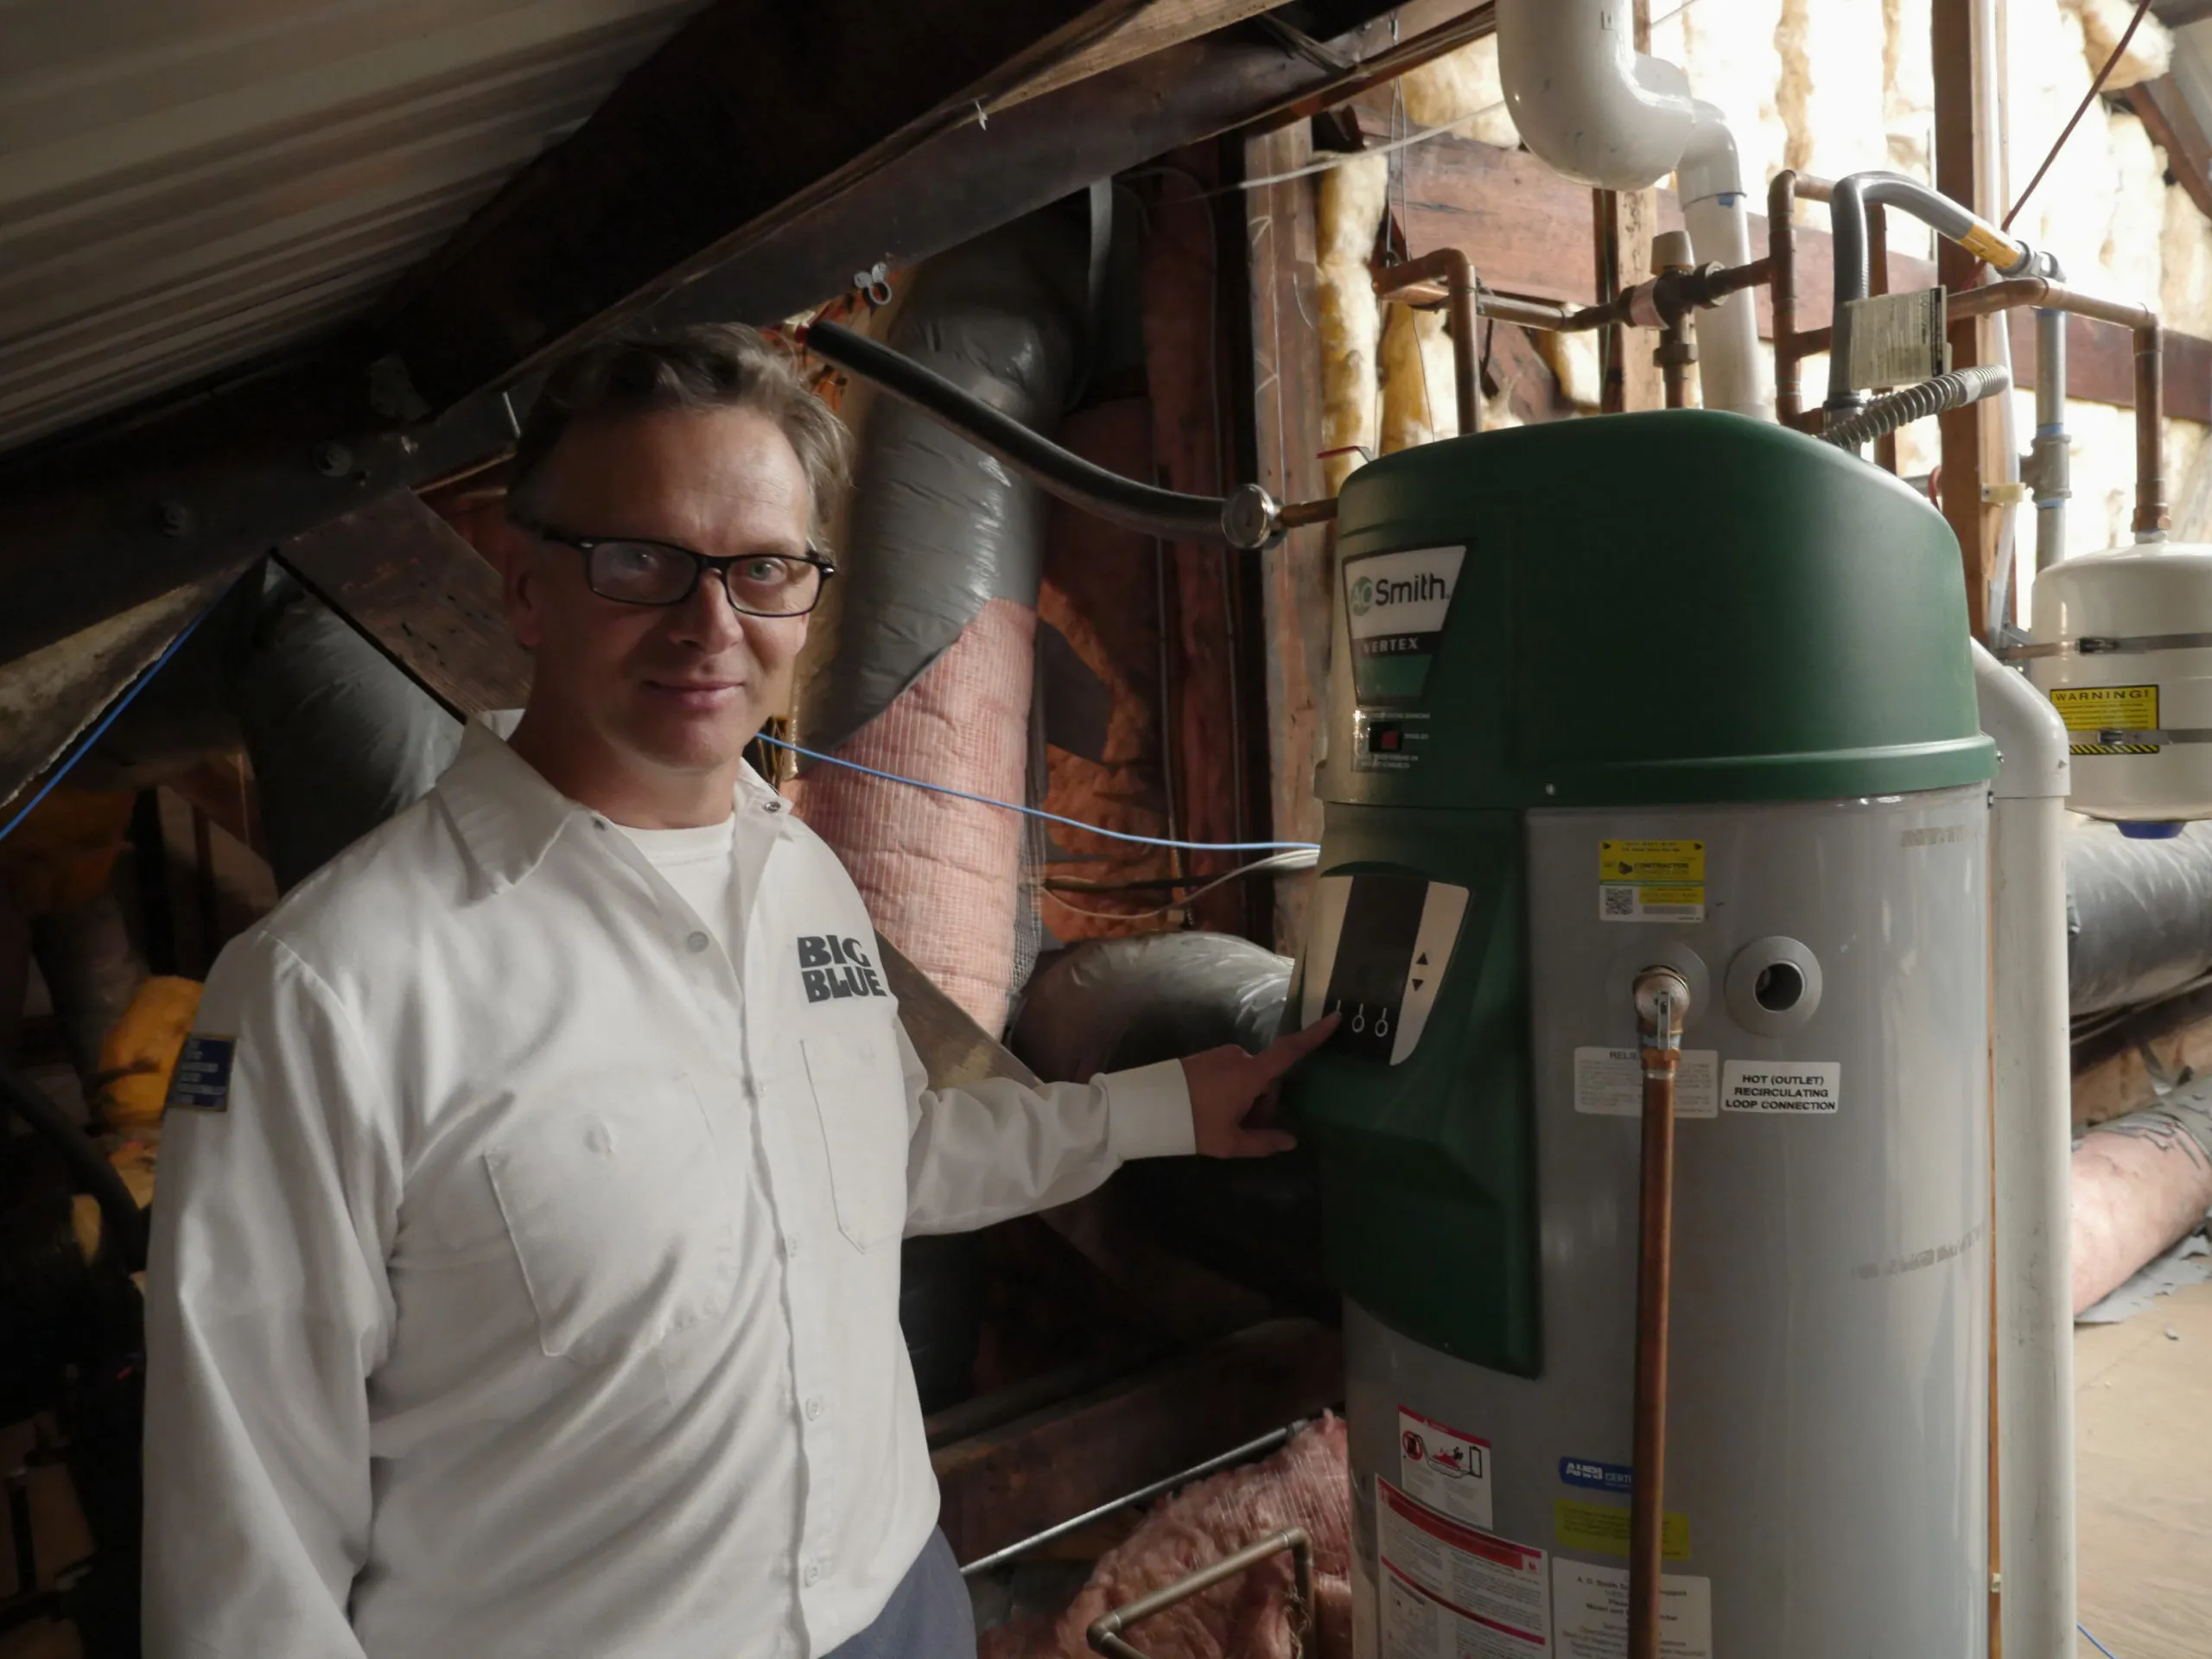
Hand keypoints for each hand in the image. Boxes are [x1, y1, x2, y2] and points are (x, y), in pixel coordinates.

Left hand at [1182, 1013, 1341, 1158]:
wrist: (1147, 1106)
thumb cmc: (1193, 1124)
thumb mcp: (1230, 1142)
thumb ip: (1263, 1142)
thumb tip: (1291, 1141)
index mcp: (1250, 1073)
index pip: (1290, 1052)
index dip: (1314, 1035)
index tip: (1335, 1018)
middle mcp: (1239, 1057)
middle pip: (1267, 1080)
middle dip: (1262, 1103)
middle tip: (1242, 1129)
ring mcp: (1221, 1055)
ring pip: (1248, 1079)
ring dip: (1246, 1099)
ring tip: (1222, 1124)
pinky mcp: (1206, 1057)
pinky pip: (1231, 1074)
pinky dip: (1231, 1092)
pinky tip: (1212, 1112)